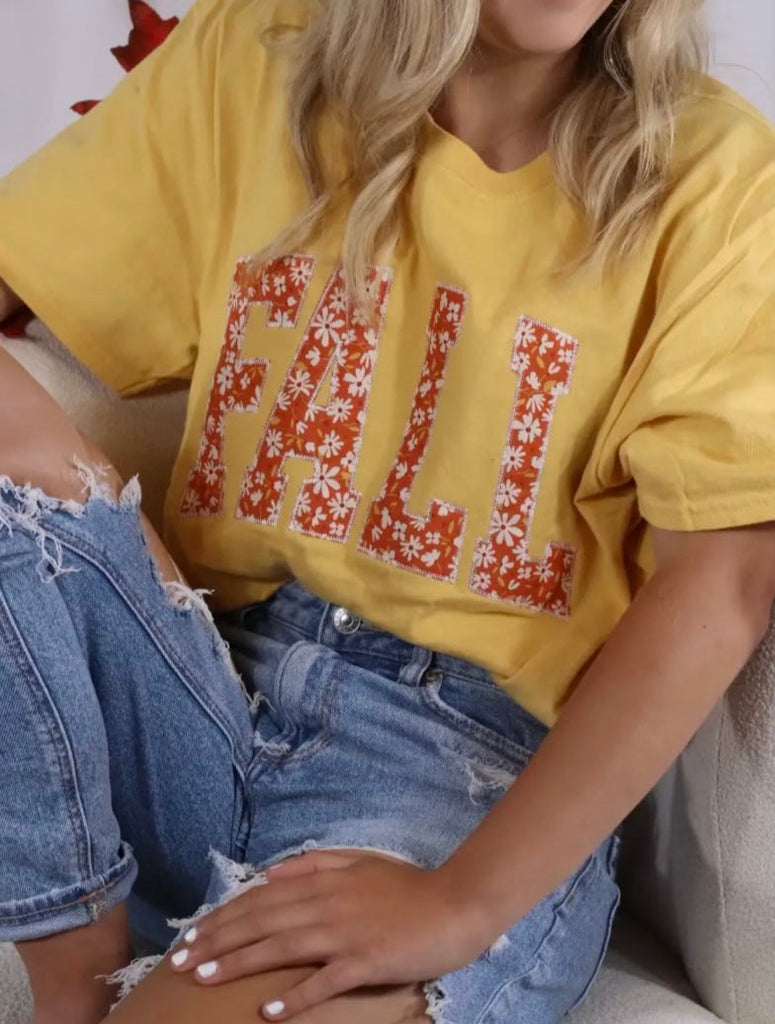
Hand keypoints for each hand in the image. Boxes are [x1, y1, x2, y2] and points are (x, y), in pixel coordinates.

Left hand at [169, 850, 491, 1019]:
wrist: (454, 904)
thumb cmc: (406, 887)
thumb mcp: (358, 863)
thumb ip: (313, 864)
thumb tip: (269, 872)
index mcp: (323, 882)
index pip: (260, 898)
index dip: (223, 916)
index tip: (192, 934)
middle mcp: (326, 905)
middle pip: (261, 922)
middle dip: (217, 941)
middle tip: (180, 961)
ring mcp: (345, 934)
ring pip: (281, 947)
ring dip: (239, 962)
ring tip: (204, 978)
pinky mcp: (366, 961)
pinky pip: (324, 981)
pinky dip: (296, 997)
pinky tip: (269, 1012)